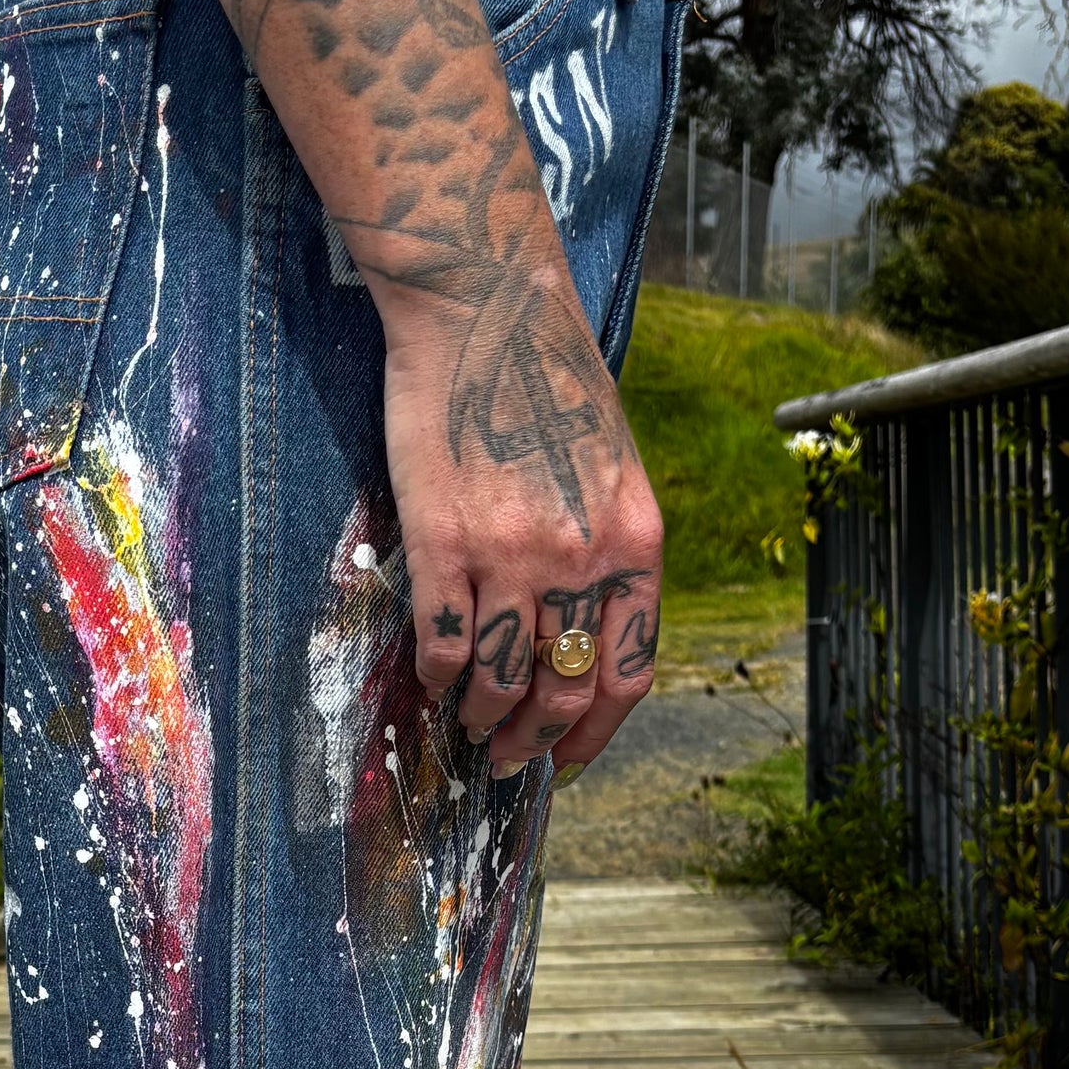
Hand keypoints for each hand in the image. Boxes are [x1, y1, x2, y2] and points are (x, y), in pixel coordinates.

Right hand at [382, 262, 662, 775]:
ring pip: (503, 678)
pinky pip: (446, 642)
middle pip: (564, 689)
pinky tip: (434, 675)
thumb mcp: (612, 469)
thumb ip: (606, 551)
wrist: (487, 310)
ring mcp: (513, 554)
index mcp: (635, 543)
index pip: (627, 672)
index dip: (596, 730)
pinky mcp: (444, 542)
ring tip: (467, 722)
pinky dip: (439, 675)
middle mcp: (583, 558)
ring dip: (483, 717)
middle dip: (533, 741)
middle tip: (506, 758)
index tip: (569, 759)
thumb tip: (580, 632)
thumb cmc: (548, 383)